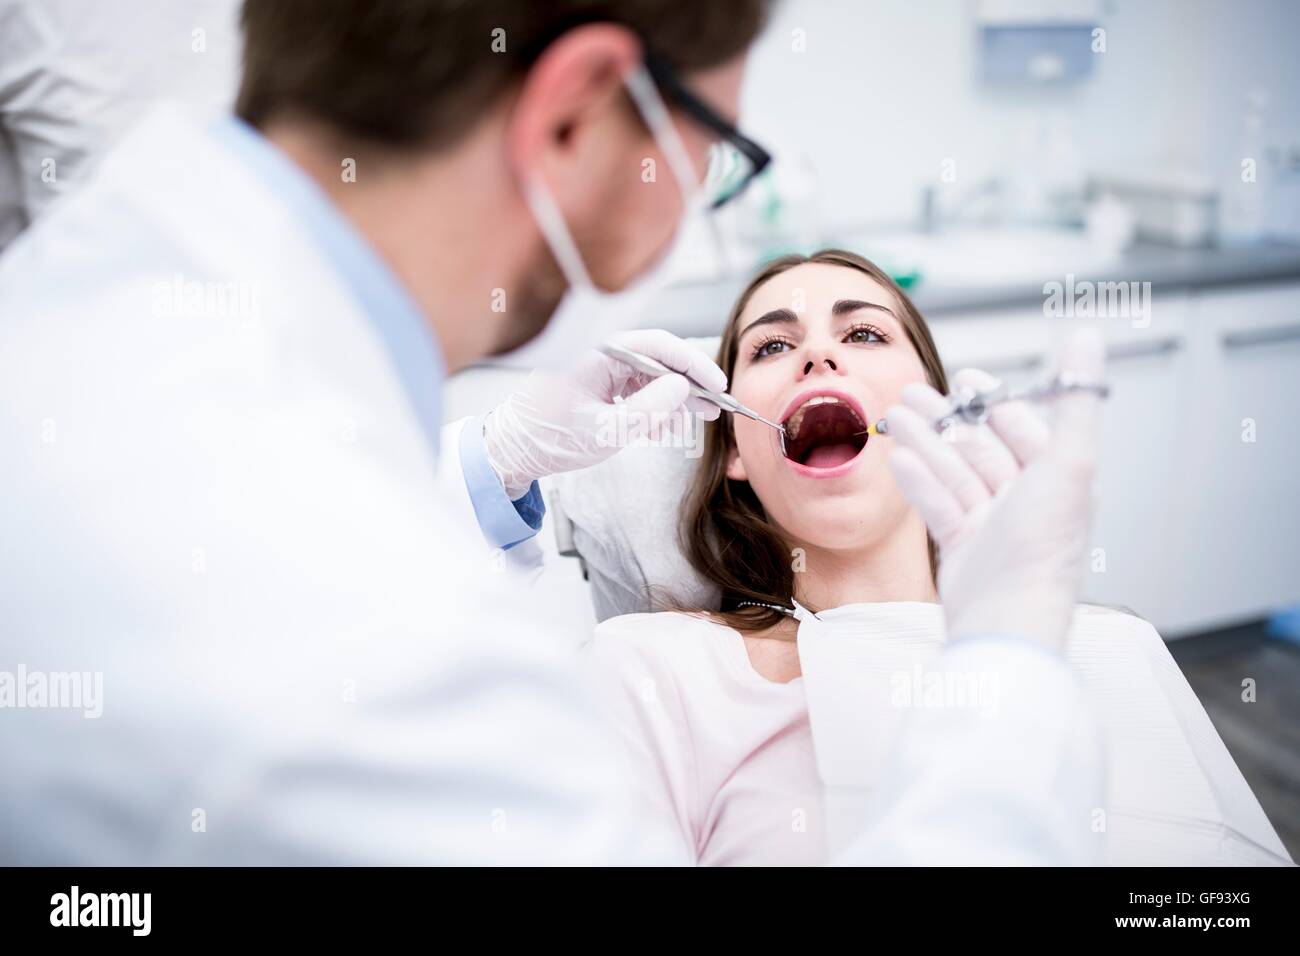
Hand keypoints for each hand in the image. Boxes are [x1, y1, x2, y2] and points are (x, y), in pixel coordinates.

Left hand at [483, 329, 725, 497]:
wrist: (512, 451)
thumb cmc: (548, 438)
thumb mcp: (604, 430)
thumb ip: (647, 409)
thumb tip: (683, 387)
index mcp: (598, 352)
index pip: (658, 345)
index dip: (693, 364)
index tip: (716, 385)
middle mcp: (601, 352)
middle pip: (658, 359)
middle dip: (688, 384)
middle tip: (714, 407)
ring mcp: (600, 367)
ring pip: (650, 375)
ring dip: (673, 399)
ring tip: (693, 422)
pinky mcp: (599, 383)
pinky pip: (636, 388)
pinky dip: (654, 405)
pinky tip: (667, 424)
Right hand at [885, 328, 1105, 649]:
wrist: (1006, 623)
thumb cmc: (1043, 550)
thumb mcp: (1068, 462)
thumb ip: (1074, 398)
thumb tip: (1089, 335)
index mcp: (1058, 480)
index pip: (1024, 429)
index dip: (996, 401)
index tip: (968, 376)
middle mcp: (1026, 502)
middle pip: (981, 449)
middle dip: (947, 419)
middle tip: (912, 393)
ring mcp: (992, 527)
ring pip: (954, 473)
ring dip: (924, 443)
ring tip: (893, 418)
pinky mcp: (963, 549)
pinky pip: (938, 506)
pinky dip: (919, 482)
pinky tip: (899, 461)